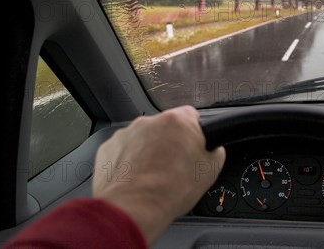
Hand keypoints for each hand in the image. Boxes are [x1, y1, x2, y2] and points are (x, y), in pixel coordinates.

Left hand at [92, 105, 224, 244]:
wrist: (135, 208)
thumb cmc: (170, 190)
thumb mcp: (210, 171)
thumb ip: (215, 151)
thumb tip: (213, 150)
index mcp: (177, 121)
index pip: (192, 115)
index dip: (194, 132)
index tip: (193, 146)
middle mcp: (150, 122)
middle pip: (165, 128)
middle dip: (170, 143)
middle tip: (174, 166)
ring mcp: (126, 134)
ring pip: (143, 139)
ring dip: (148, 152)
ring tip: (153, 177)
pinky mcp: (108, 148)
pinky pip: (123, 151)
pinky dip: (129, 162)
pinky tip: (136, 180)